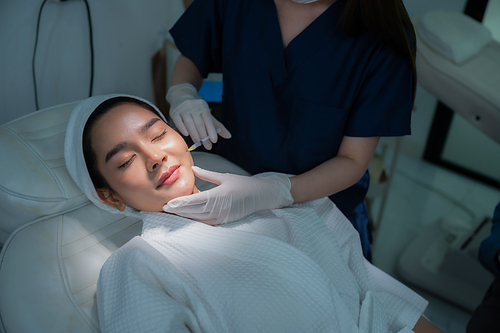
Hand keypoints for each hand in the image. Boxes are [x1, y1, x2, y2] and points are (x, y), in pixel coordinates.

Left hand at [163, 166, 293, 224]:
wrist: (260, 196)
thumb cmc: (243, 185)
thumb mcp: (225, 177)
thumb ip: (207, 174)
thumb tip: (193, 168)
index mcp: (218, 196)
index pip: (195, 201)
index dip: (180, 203)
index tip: (168, 203)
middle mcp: (219, 209)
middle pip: (193, 212)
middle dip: (178, 210)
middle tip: (164, 208)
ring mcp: (221, 217)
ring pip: (198, 219)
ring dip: (184, 216)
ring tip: (172, 213)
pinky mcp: (223, 222)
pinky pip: (205, 223)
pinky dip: (195, 220)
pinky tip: (186, 217)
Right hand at [166, 83, 230, 149]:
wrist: (181, 96)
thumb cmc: (196, 109)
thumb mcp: (207, 115)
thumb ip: (217, 126)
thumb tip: (229, 136)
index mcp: (203, 107)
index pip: (208, 120)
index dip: (212, 130)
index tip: (214, 141)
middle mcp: (193, 107)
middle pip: (199, 123)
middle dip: (204, 136)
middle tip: (208, 146)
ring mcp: (183, 109)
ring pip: (189, 123)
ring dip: (194, 135)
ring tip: (198, 143)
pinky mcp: (174, 112)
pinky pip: (178, 122)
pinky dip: (182, 129)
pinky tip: (186, 135)